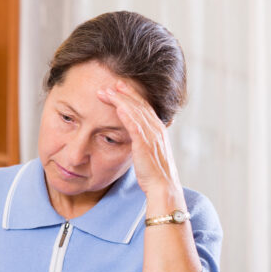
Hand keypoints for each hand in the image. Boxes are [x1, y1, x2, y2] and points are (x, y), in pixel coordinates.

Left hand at [97, 81, 183, 200]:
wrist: (163, 187)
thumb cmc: (154, 173)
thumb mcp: (148, 153)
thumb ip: (142, 142)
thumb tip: (132, 137)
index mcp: (157, 130)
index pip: (143, 107)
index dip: (131, 95)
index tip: (118, 87)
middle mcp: (156, 129)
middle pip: (139, 105)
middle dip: (124, 93)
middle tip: (109, 84)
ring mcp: (152, 136)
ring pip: (136, 112)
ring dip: (121, 100)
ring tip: (107, 91)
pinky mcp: (146, 145)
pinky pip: (136, 126)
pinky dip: (127, 115)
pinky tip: (118, 106)